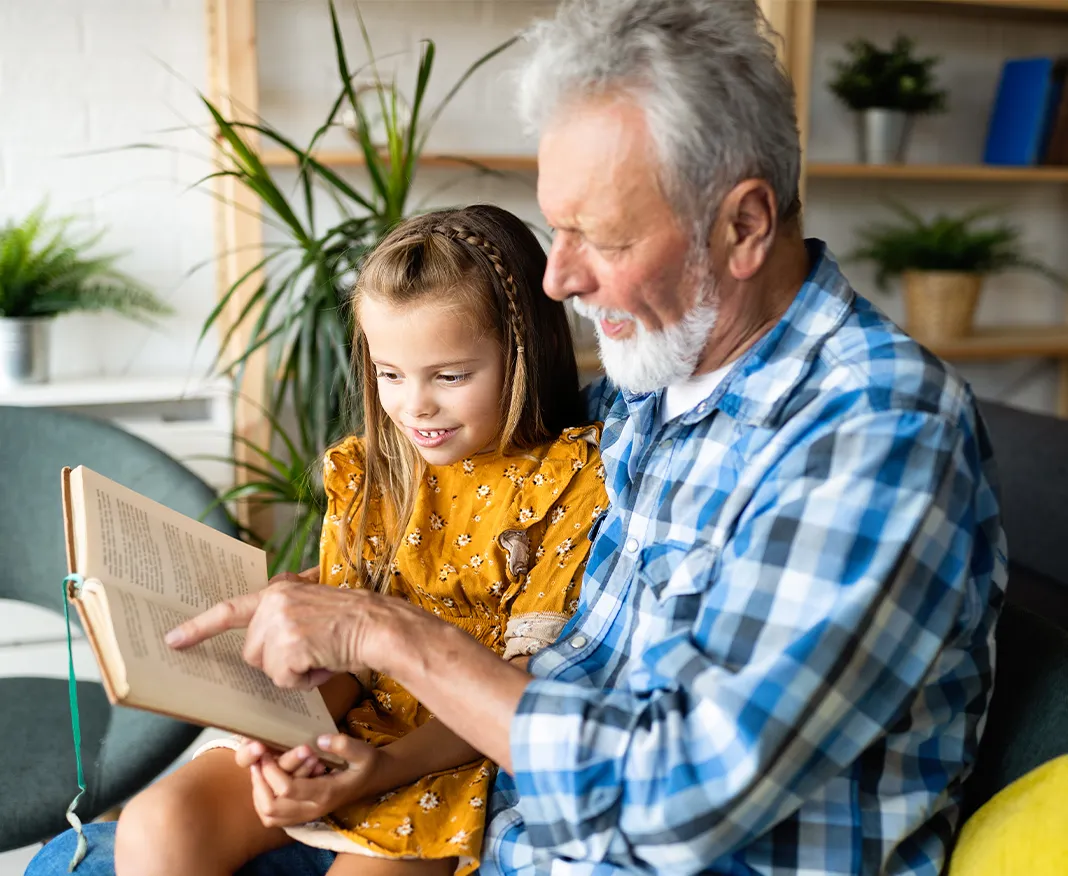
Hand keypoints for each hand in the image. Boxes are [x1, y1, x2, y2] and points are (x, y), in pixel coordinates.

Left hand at [165, 576, 409, 688]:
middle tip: (311, 649)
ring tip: (321, 654)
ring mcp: (279, 623)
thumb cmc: (352, 622)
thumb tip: (262, 639)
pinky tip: (325, 661)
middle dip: (277, 661)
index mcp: (277, 590)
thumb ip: (285, 613)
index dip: (198, 627)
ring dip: (293, 672)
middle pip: (252, 652)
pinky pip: (284, 680)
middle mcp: (273, 602)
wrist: (378, 625)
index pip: (228, 609)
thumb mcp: (313, 604)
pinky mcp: (289, 645)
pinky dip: (305, 680)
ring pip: (267, 669)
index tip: (171, 640)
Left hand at [245, 735, 381, 827]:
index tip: (267, 753)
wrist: (373, 780)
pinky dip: (263, 803)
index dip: (271, 771)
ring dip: (258, 794)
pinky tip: (266, 782)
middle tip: (258, 761)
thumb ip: (344, 745)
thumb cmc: (366, 763)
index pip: (287, 789)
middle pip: (272, 808)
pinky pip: (273, 818)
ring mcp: (307, 815)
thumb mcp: (363, 751)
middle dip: (259, 783)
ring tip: (259, 770)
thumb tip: (319, 740)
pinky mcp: (303, 815)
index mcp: (325, 793)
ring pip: (269, 816)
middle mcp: (313, 809)